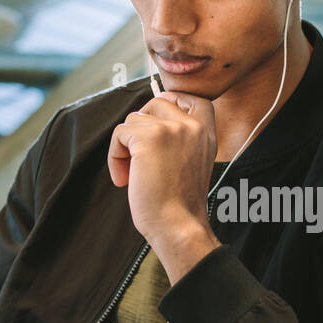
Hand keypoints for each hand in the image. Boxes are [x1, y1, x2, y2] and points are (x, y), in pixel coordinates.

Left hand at [107, 90, 220, 282]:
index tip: (157, 125)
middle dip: (141, 127)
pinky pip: (119, 133)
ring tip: (133, 175)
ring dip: (126, 147)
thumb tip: (144, 117)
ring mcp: (172, 128)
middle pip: (155, 103)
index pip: (193, 97)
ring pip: (133, 120)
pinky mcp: (149, 137)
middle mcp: (193, 126)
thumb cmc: (178, 203)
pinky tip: (125, 179)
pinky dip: (115, 157)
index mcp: (207, 132)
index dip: (170, 103)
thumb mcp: (191, 161)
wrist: (178, 225)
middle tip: (139, 158)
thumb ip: (180, 138)